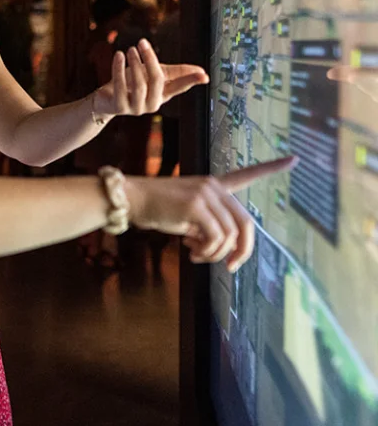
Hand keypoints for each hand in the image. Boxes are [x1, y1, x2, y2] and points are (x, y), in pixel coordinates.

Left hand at [94, 39, 207, 117]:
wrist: (107, 99)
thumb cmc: (132, 83)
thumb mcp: (153, 74)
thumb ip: (174, 71)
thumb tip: (198, 70)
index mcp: (163, 94)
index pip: (180, 87)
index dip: (191, 80)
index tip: (204, 76)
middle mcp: (152, 103)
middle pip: (157, 80)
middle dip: (150, 59)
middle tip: (142, 42)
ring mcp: (136, 108)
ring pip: (139, 84)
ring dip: (134, 63)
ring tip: (130, 49)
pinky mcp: (120, 107)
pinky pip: (120, 86)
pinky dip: (118, 69)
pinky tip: (119, 55)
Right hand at [127, 156, 297, 272]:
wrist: (132, 199)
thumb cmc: (157, 208)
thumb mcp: (187, 215)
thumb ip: (207, 225)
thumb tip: (221, 249)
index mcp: (214, 184)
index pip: (247, 174)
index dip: (272, 167)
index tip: (294, 159)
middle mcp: (214, 186)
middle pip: (246, 223)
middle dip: (243, 251)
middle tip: (231, 267)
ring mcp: (205, 194)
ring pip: (230, 236)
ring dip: (216, 254)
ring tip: (196, 254)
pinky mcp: (195, 206)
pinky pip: (215, 239)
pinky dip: (206, 252)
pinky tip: (190, 249)